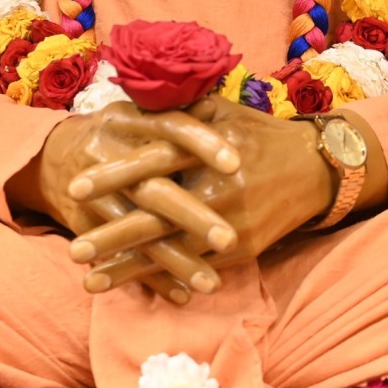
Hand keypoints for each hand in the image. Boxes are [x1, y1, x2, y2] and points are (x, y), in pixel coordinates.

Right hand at [9, 101, 241, 299]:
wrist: (54, 155)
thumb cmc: (118, 132)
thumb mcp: (141, 112)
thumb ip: (179, 112)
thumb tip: (217, 106)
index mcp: (130, 121)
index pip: (170, 128)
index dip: (201, 142)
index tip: (235, 163)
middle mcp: (109, 155)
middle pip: (153, 189)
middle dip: (190, 215)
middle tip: (228, 238)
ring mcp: (94, 195)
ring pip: (137, 230)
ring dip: (174, 259)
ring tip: (211, 284)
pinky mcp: (85, 226)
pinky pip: (119, 256)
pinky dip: (150, 278)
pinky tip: (181, 295)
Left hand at [73, 98, 335, 292]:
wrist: (313, 169)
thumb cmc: (258, 134)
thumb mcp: (220, 110)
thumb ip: (177, 110)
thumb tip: (130, 102)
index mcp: (208, 147)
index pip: (154, 161)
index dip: (114, 175)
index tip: (76, 188)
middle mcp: (218, 188)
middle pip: (157, 215)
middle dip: (112, 234)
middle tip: (73, 247)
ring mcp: (229, 223)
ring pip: (171, 250)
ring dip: (128, 267)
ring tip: (88, 278)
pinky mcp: (240, 249)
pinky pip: (194, 267)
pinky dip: (160, 278)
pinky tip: (131, 285)